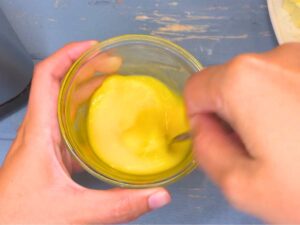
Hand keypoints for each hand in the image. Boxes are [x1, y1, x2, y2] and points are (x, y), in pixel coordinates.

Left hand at [0, 41, 169, 223]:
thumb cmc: (19, 218)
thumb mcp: (73, 210)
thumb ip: (118, 205)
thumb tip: (157, 195)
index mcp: (39, 132)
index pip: (47, 77)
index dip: (68, 55)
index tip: (93, 48)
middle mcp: (39, 130)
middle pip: (59, 84)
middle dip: (86, 68)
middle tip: (113, 63)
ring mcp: (43, 141)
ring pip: (62, 102)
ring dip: (85, 87)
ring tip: (111, 81)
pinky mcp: (49, 153)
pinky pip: (66, 122)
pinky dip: (84, 112)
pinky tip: (102, 120)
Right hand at [185, 43, 299, 222]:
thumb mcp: (242, 186)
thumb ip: (205, 152)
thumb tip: (203, 129)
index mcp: (243, 80)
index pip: (195, 90)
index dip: (199, 120)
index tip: (223, 145)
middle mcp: (273, 56)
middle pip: (226, 85)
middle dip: (230, 117)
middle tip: (258, 152)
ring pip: (256, 84)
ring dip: (258, 111)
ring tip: (289, 143)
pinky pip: (284, 82)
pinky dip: (283, 103)